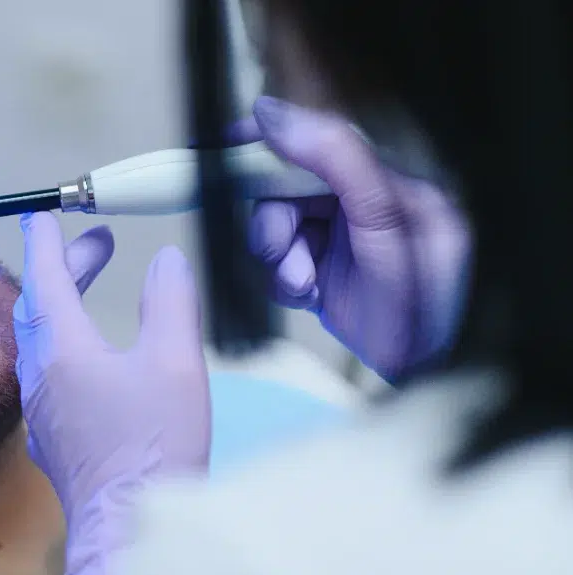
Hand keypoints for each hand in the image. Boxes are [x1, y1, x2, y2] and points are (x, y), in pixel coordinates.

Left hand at [12, 212, 210, 574]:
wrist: (129, 529)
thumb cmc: (153, 447)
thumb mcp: (176, 363)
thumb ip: (170, 303)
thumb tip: (165, 259)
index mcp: (62, 348)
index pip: (46, 278)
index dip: (47, 243)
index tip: (44, 215)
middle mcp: (40, 377)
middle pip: (41, 307)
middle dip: (66, 270)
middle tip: (99, 246)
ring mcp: (42, 412)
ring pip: (39, 343)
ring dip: (64, 308)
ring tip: (93, 294)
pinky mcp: (54, 440)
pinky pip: (47, 376)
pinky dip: (65, 346)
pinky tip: (90, 358)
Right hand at [246, 96, 469, 378]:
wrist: (419, 380)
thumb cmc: (421, 305)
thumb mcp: (383, 223)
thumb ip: (336, 160)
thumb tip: (271, 111)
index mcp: (395, 175)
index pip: (323, 137)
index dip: (274, 138)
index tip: (235, 141)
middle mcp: (368, 200)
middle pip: (288, 184)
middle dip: (275, 220)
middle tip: (281, 250)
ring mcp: (344, 236)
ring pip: (276, 223)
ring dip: (277, 256)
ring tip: (303, 284)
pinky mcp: (324, 269)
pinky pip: (278, 260)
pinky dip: (282, 280)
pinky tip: (308, 296)